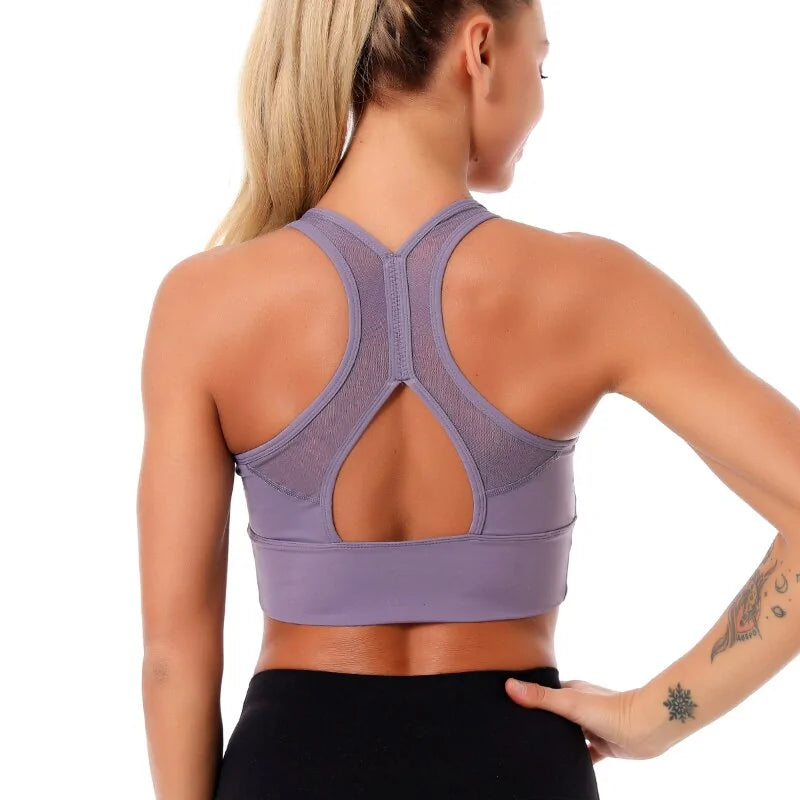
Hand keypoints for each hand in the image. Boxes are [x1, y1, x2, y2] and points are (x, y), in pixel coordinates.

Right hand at [505, 677, 659, 763]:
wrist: (647, 728)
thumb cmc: (610, 709)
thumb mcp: (569, 702)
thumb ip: (541, 697)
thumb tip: (509, 685)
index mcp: (572, 690)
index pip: (546, 692)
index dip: (530, 697)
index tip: (509, 704)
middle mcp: (581, 706)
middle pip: (556, 714)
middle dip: (542, 722)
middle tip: (520, 732)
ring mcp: (592, 726)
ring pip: (570, 735)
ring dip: (559, 741)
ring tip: (537, 750)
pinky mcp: (604, 745)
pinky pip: (586, 754)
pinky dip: (577, 759)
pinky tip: (565, 768)